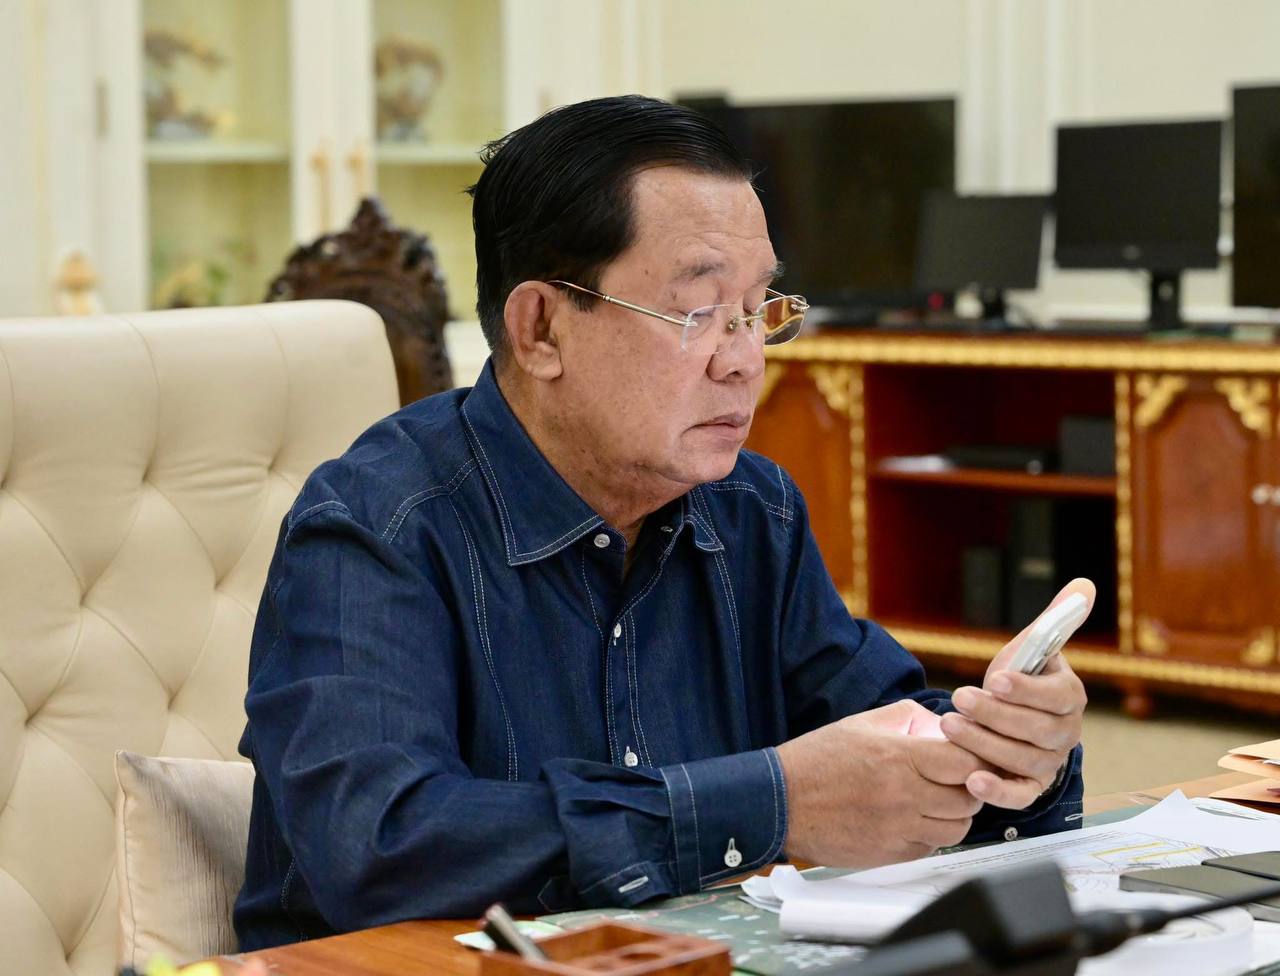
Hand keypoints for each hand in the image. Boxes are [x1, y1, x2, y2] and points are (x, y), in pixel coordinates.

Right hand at [775, 700, 986, 866]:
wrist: (782, 801)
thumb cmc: (817, 761)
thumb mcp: (861, 724)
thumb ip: (906, 717)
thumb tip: (938, 723)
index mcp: (899, 758)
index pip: (966, 762)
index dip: (975, 758)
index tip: (968, 755)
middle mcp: (903, 796)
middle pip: (969, 798)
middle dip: (970, 787)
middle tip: (955, 778)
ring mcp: (898, 829)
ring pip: (956, 828)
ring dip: (954, 813)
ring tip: (936, 800)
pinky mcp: (890, 854)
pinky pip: (931, 847)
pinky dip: (931, 834)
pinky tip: (915, 819)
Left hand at [940, 579, 1090, 809]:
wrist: (1005, 716)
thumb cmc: (1019, 679)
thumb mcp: (1033, 647)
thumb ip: (1056, 618)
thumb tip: (1084, 584)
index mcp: (1070, 696)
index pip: (1056, 697)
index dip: (1026, 690)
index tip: (994, 679)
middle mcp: (1065, 733)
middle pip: (1036, 731)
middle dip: (994, 715)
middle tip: (959, 699)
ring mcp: (1049, 762)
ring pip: (1022, 760)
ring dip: (984, 744)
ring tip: (950, 725)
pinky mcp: (1029, 786)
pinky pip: (1019, 796)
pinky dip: (998, 793)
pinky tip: (971, 781)